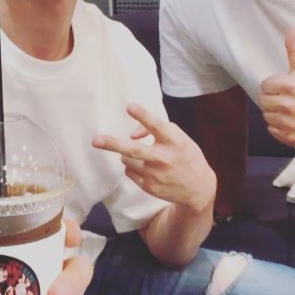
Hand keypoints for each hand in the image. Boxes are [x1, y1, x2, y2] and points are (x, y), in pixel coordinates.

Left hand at [92, 102, 214, 212]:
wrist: (199, 188)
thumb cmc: (185, 155)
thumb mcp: (178, 137)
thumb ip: (156, 129)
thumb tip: (131, 134)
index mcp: (174, 141)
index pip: (157, 125)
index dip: (143, 115)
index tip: (130, 106)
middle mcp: (164, 158)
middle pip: (133, 150)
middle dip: (112, 144)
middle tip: (95, 140)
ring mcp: (155, 175)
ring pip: (126, 159)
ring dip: (126, 154)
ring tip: (141, 155)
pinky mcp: (149, 187)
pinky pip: (129, 172)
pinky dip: (132, 167)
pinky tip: (147, 168)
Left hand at [260, 29, 294, 144]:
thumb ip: (294, 50)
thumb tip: (291, 30)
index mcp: (288, 86)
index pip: (264, 85)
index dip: (273, 85)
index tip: (283, 87)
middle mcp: (286, 105)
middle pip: (263, 101)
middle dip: (273, 98)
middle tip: (286, 98)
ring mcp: (288, 123)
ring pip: (266, 116)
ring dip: (274, 112)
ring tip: (289, 109)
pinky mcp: (289, 137)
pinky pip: (272, 130)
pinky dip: (278, 127)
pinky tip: (290, 120)